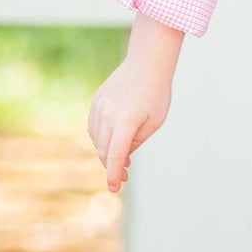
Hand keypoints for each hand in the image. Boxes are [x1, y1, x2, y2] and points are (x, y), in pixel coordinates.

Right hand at [88, 62, 169, 191]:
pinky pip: (94, 127)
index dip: (115, 174)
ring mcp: (99, 107)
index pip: (117, 155)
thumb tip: (122, 156)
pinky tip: (113, 141)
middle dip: (113, 166)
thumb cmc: (156, 94)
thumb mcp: (154, 122)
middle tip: (124, 177)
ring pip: (97, 140)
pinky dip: (102, 138)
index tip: (115, 188)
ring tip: (123, 158)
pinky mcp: (95, 102)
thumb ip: (136, 141)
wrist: (146, 63)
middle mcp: (108, 115)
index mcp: (125, 121)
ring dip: (107, 152)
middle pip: (105, 150)